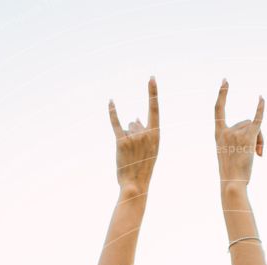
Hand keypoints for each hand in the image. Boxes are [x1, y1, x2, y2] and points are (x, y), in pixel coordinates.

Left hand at [109, 77, 159, 194]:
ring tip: (129, 154)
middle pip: (135, 123)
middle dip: (134, 134)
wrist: (135, 185)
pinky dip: (112, 112)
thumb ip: (146, 131)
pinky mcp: (120, 141)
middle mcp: (145, 133)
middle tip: (136, 153)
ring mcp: (133, 137)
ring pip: (127, 127)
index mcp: (156, 135)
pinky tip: (110, 101)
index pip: (154, 109)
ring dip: (126, 138)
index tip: (151, 78)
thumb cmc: (143, 167)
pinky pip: (115, 123)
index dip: (152, 93)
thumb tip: (136, 116)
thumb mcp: (150, 150)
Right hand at [215, 79, 263, 192]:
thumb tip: (255, 135)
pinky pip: (256, 120)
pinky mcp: (248, 138)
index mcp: (218, 134)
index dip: (222, 95)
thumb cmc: (231, 174)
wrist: (232, 183)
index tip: (225, 81)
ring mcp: (236, 133)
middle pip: (245, 122)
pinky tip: (261, 98)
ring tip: (259, 155)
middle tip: (258, 154)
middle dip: (254, 135)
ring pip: (254, 127)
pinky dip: (260, 108)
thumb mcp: (228, 155)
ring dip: (260, 140)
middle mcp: (226, 131)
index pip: (218, 110)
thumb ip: (237, 141)